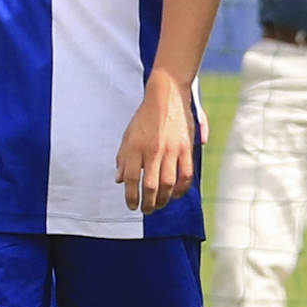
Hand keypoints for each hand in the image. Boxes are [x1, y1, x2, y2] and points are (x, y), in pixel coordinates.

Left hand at [115, 71, 195, 212]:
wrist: (166, 95)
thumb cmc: (145, 116)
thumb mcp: (128, 136)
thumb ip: (123, 159)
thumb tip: (120, 180)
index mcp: (135, 148)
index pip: (131, 180)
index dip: (131, 197)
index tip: (132, 206)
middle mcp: (152, 151)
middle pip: (150, 186)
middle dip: (148, 203)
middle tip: (147, 211)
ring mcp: (171, 149)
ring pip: (168, 183)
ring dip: (164, 198)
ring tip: (161, 204)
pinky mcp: (186, 147)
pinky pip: (186, 173)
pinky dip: (182, 187)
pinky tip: (177, 193)